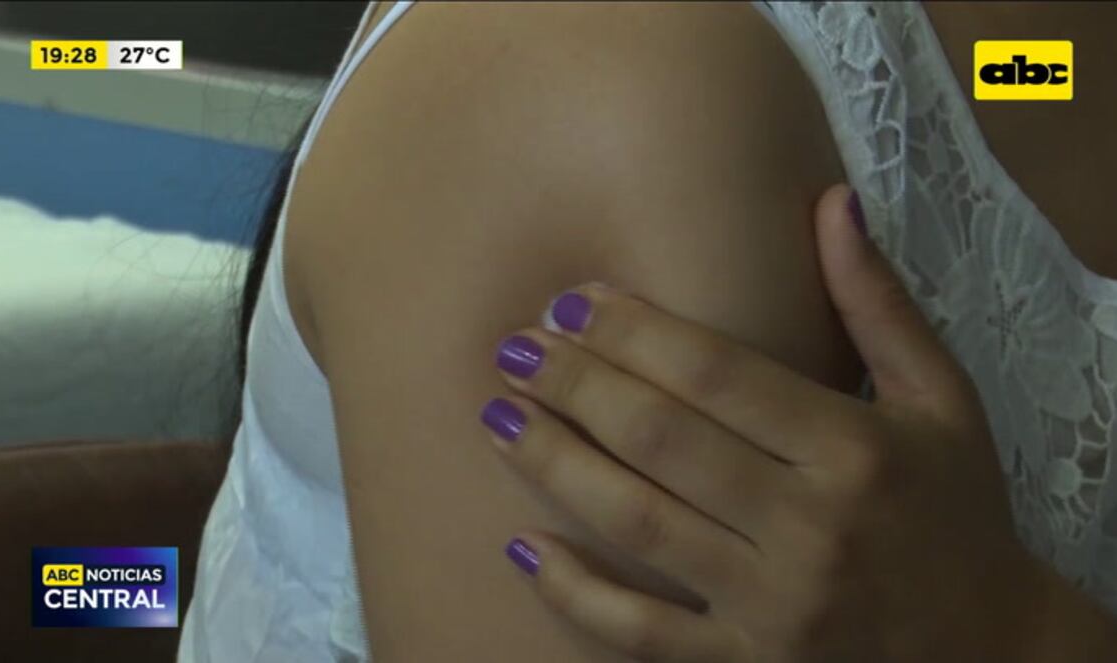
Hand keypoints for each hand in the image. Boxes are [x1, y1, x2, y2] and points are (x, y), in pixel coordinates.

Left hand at [479, 184, 1055, 661]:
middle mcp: (811, 527)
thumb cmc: (956, 509)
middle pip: (662, 440)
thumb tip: (832, 201)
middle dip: (575, 386)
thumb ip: (877, 302)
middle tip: (514, 349)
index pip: (717, 374)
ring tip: (497, 417)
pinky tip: (522, 545)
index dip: (633, 331)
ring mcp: (774, 607)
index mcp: (854, 450)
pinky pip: (642, 637)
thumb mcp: (942, 398)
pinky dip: (575, 594)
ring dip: (554, 466)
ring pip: (639, 527)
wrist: (991, 648)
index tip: (572, 301)